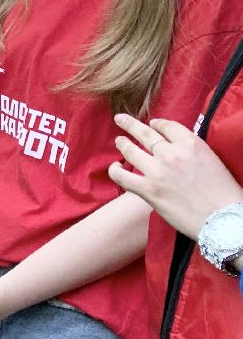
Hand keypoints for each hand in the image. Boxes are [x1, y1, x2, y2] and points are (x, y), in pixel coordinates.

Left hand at [111, 114, 242, 239]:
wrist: (224, 219)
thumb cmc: (225, 193)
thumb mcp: (212, 159)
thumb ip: (191, 150)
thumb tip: (177, 147)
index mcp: (191, 144)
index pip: (167, 126)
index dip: (157, 124)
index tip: (152, 124)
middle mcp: (171, 154)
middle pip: (144, 133)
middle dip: (129, 124)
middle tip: (120, 119)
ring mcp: (157, 171)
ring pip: (130, 151)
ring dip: (122, 144)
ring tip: (118, 141)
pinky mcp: (148, 190)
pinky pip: (122, 177)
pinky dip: (115, 171)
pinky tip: (114, 167)